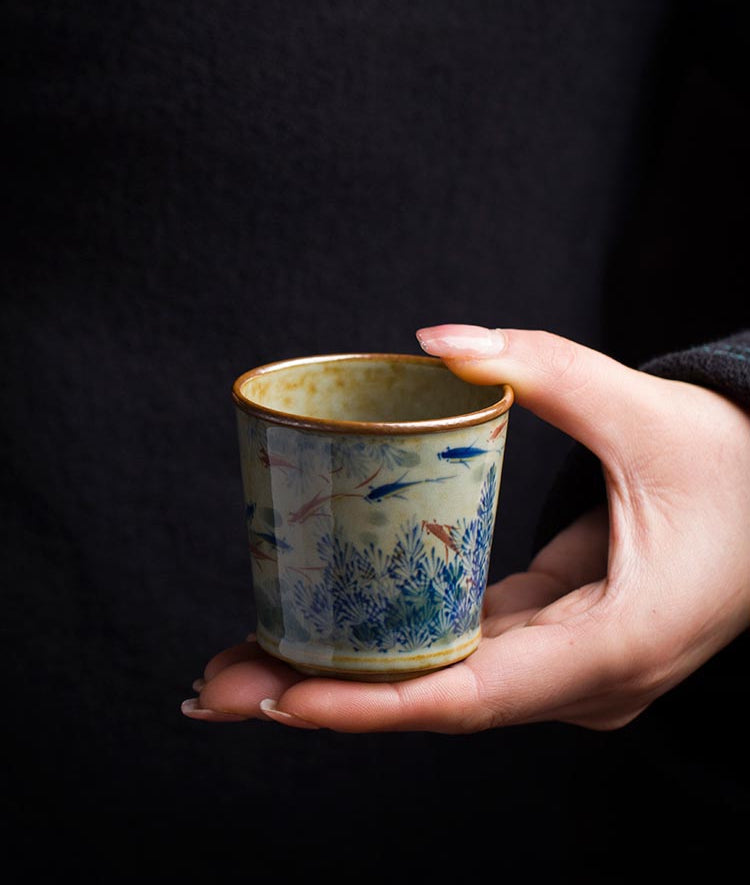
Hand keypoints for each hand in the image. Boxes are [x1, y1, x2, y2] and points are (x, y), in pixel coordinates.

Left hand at [182, 325, 749, 731]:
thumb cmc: (733, 464)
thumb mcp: (644, 410)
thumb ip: (544, 365)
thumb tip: (437, 343)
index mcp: (619, 642)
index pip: (475, 693)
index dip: (369, 702)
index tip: (279, 695)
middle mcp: (591, 680)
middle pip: (439, 699)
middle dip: (325, 695)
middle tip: (216, 683)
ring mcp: (574, 672)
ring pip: (446, 685)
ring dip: (348, 677)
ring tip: (247, 664)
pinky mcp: (560, 645)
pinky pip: (467, 656)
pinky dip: (394, 651)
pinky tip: (327, 637)